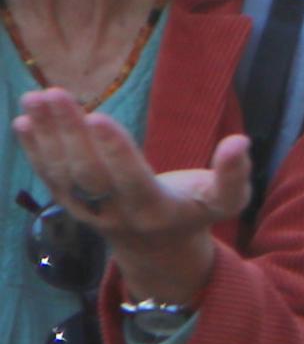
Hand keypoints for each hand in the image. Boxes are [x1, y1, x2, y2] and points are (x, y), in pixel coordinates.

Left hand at [16, 90, 246, 308]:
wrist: (157, 250)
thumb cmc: (194, 213)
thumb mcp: (225, 201)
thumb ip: (233, 175)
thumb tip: (240, 142)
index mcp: (156, 210)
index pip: (132, 180)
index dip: (116, 151)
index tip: (100, 116)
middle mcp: (116, 213)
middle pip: (88, 174)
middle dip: (69, 133)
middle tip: (55, 93)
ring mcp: (87, 210)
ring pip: (62, 173)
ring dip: (46, 134)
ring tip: (35, 97)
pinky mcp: (70, 203)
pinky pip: (49, 176)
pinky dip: (35, 149)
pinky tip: (25, 120)